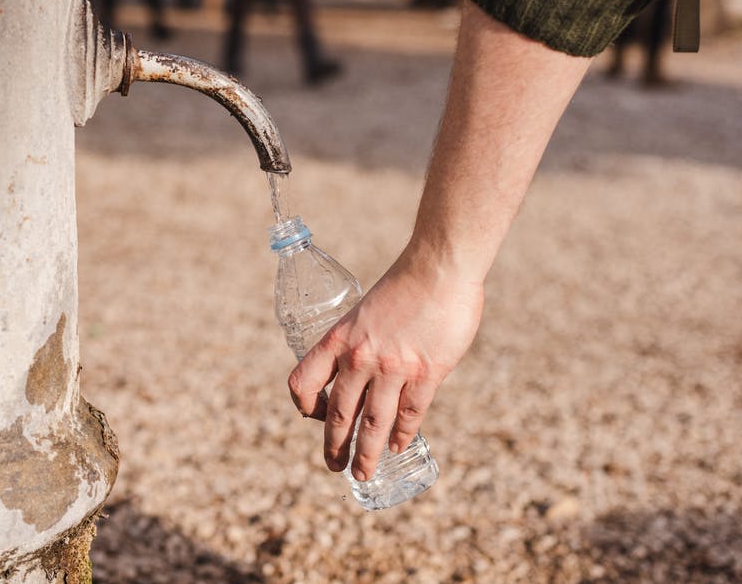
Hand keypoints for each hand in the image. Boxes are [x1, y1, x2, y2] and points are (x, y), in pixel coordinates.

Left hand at [287, 244, 483, 480]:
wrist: (439, 267)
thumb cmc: (405, 285)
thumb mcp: (364, 312)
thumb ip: (361, 343)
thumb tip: (366, 373)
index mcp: (338, 339)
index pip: (302, 382)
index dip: (304, 405)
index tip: (313, 415)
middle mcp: (359, 358)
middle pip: (338, 415)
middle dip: (334, 446)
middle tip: (334, 466)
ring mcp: (393, 368)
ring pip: (372, 425)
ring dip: (366, 454)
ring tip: (362, 473)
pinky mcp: (426, 373)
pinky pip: (409, 416)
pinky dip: (401, 436)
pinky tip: (398, 446)